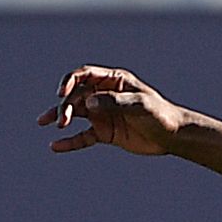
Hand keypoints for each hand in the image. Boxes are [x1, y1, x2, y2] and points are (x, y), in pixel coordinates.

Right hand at [40, 66, 186, 155]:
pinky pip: (83, 137)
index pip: (84, 75)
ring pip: (76, 113)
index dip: (70, 82)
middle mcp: (104, 95)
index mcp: (113, 81)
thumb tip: (89, 103)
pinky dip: (70, 142)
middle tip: (62, 121)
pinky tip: (55, 146)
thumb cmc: (160, 115)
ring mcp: (103, 114)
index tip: (62, 94)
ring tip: (48, 124)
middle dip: (66, 106)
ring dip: (61, 117)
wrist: (173, 136)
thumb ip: (115, 102)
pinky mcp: (105, 133)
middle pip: (76, 95)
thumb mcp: (140, 105)